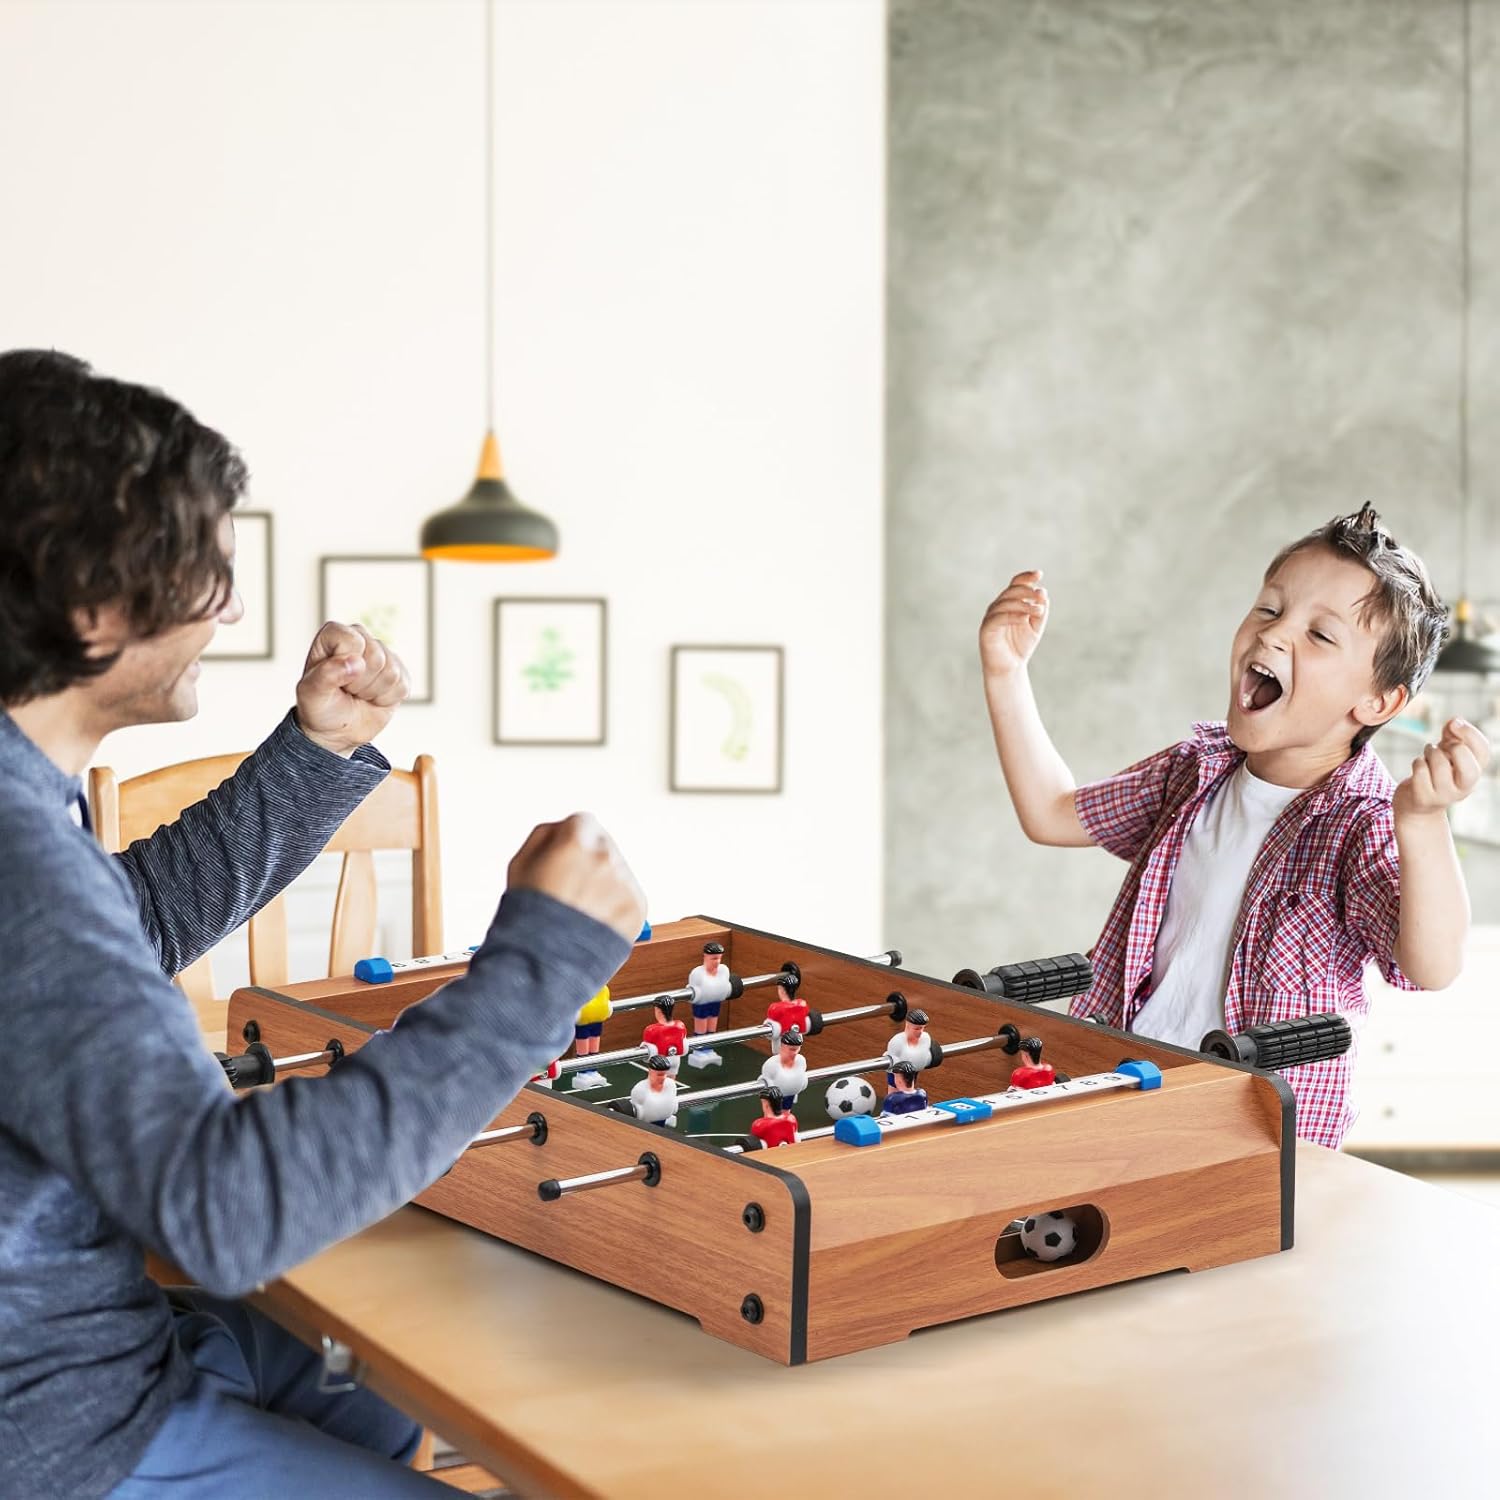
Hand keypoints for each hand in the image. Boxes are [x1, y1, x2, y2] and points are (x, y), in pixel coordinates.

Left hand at [295, 622, 410, 756]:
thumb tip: (355, 662)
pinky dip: (386, 700)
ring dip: (373, 692)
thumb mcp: (312, 694)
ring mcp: (383, 654)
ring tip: (358, 694)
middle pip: (376, 656)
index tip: (335, 678)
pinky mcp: (400, 672)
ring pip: (392, 672)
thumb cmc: (320, 707)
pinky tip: (372, 698)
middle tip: (347, 690)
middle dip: (360, 682)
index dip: (346, 665)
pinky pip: (403, 686)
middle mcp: (360, 638)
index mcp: (334, 635)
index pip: (352, 640)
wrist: (336, 730)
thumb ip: (326, 675)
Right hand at [507, 813, 646, 943]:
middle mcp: (605, 857)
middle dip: (589, 863)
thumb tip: (562, 829)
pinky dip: (615, 908)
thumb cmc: (528, 918)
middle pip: (603, 846)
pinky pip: (628, 897)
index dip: (569, 841)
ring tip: (580, 912)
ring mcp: (624, 882)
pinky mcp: (638, 907)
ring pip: (617, 872)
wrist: (543, 965)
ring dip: (604, 885)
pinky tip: (594, 922)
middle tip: (572, 891)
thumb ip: (544, 835)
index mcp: (576, 841)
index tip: (566, 858)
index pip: (583, 822)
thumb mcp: (519, 864)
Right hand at [979, 570, 1048, 678]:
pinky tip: (1025, 618)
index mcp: (1009, 603)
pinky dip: (1013, 616)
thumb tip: (1042, 592)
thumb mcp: (1036, 626)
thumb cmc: (1021, 645)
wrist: (1009, 667)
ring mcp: (990, 617)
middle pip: (1012, 591)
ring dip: (1024, 604)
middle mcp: (998, 606)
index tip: (1039, 574)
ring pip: (1006, 603)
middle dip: (1028, 592)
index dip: (1026, 577)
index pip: (1016, 584)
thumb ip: (1040, 610)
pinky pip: (999, 618)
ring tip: (1039, 610)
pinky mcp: (986, 629)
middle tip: (1042, 596)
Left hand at [1393, 718, 1490, 819]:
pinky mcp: (1425, 798)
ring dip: (1430, 751)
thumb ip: (1453, 735)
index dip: (1471, 733)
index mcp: (1475, 772)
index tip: (1455, 722)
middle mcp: (1464, 787)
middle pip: (1467, 762)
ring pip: (1439, 762)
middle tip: (1443, 746)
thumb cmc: (1435, 772)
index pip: (1483, 752)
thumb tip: (1455, 721)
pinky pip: (1420, 770)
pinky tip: (1419, 766)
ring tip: (1428, 754)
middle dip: (1452, 747)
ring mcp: (1445, 795)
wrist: (1417, 804)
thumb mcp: (1448, 752)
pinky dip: (1417, 762)